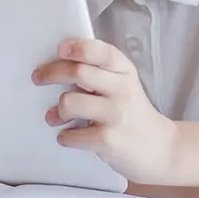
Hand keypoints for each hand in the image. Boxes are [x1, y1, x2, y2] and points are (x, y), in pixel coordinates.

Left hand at [32, 39, 177, 183]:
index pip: (102, 52)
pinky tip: (68, 136)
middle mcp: (123, 90)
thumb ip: (99, 73)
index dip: (79, 48)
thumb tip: (57, 65)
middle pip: (79, 72)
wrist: (160, 149)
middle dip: (51, 73)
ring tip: (57, 117)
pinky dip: (64, 136)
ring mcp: (116, 115)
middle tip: (38, 78)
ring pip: (70, 102)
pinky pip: (72, 135)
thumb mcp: (123, 86)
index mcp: (125, 72)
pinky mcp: (109, 141)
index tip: (60, 49)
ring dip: (57, 111)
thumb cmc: (131, 113)